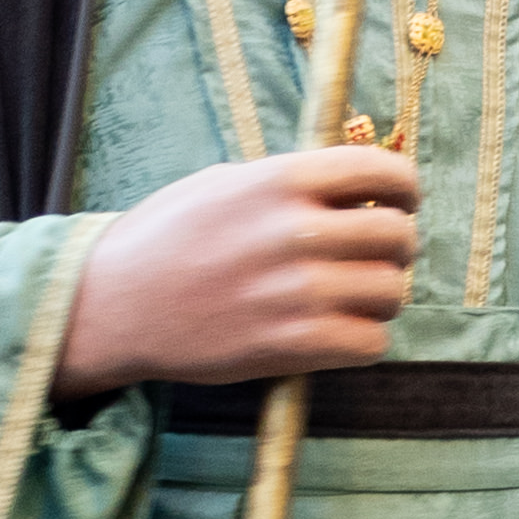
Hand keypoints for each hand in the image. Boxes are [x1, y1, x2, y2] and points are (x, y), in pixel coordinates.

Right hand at [57, 154, 420, 397]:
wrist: (114, 306)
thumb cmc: (165, 239)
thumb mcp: (224, 184)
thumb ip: (290, 182)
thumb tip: (354, 183)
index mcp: (279, 180)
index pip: (383, 171)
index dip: (404, 188)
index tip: (399, 202)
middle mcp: (294, 232)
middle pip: (397, 236)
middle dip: (395, 247)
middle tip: (375, 257)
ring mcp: (295, 292)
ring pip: (391, 293)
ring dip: (381, 297)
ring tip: (352, 297)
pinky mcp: (291, 347)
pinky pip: (371, 343)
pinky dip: (364, 339)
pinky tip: (339, 332)